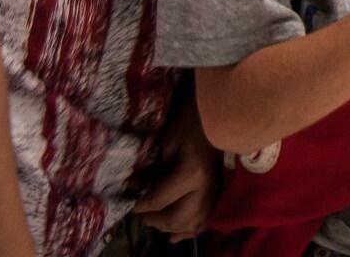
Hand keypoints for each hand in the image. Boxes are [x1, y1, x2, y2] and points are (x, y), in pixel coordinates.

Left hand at [134, 94, 220, 238]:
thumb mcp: (167, 144)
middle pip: (177, 219)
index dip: (141, 205)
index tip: (130, 204)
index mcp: (192, 174)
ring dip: (172, 227)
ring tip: (157, 222)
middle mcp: (206, 188)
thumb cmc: (190, 122)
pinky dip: (190, 230)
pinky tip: (176, 235)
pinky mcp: (220, 191)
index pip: (159, 200)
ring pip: (193, 224)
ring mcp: (216, 192)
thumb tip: (139, 191)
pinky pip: (206, 220)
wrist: (220, 114)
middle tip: (143, 215)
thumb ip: (155, 172)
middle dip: (155, 221)